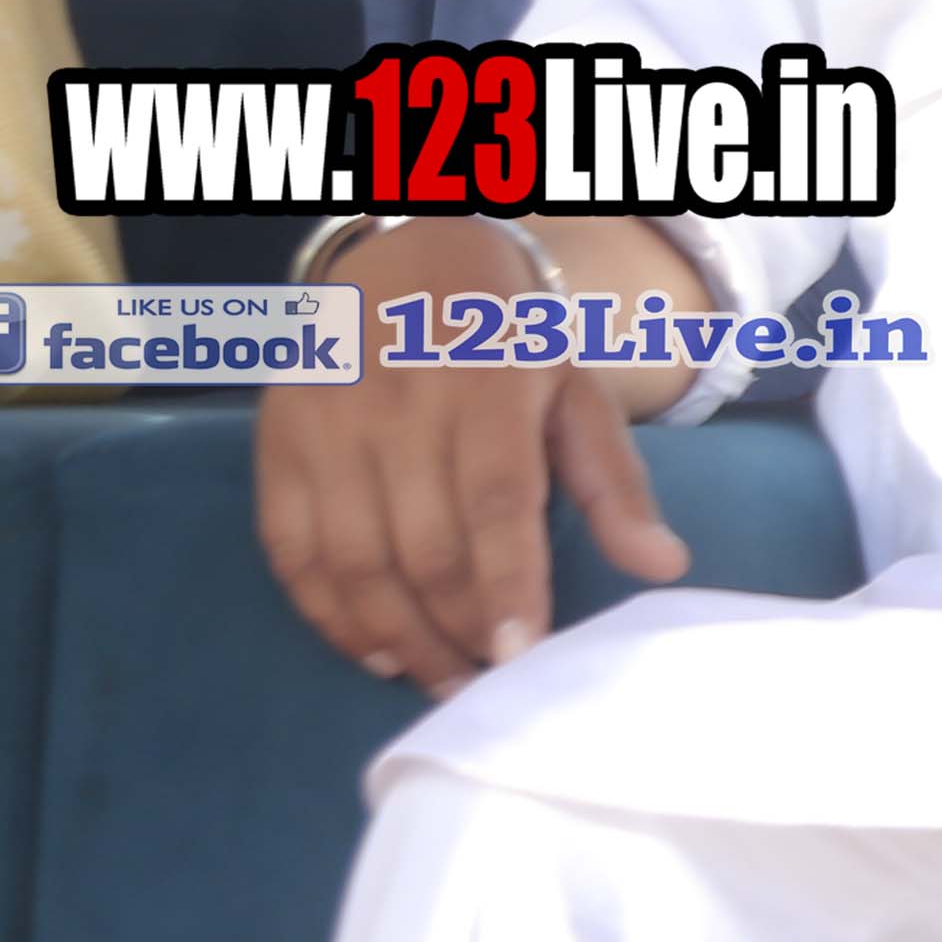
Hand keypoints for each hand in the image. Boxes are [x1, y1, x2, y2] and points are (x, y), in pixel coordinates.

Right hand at [257, 223, 686, 695]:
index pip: (494, 501)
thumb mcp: (577, 390)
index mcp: (486, 383)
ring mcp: (326, 426)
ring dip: (397, 637)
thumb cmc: (508, 338)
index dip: (506, 584)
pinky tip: (375, 650)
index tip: (521, 654)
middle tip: (490, 687)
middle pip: (422, 547)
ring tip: (442, 681)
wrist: (407, 254)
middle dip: (458, 630)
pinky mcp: (276, 446)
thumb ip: (614, 483)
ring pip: (353, 561)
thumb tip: (665, 566)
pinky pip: (292, 551)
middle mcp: (396, 405)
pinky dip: (330, 613)